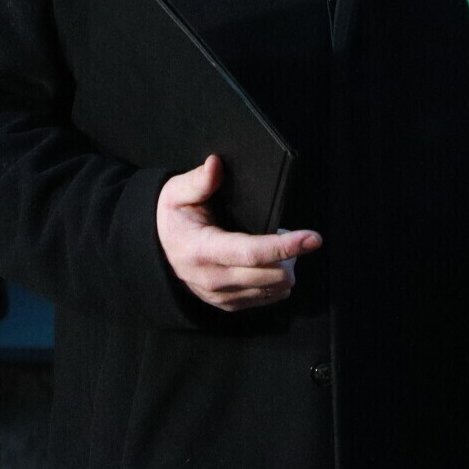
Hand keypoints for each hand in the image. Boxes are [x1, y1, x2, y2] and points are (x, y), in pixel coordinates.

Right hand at [158, 156, 320, 310]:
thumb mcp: (176, 194)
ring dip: (287, 269)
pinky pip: (267, 299)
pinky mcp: (228, 304)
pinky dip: (277, 282)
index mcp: (203, 250)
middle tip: (294, 236)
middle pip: (271, 275)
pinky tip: (271, 264)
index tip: (313, 238)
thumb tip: (216, 164)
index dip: (285, 246)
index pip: (252, 252)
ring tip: (281, 250)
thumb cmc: (172, 218)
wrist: (155, 251)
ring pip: (274, 290)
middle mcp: (213, 279)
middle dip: (292, 255)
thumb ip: (198, 180)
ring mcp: (221, 296)